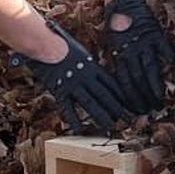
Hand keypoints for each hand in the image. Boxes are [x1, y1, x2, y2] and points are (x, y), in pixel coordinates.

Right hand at [9, 21, 130, 133]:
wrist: (45, 45)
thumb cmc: (61, 44)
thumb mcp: (80, 51)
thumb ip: (89, 63)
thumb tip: (96, 68)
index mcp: (92, 66)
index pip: (111, 83)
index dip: (121, 95)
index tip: (129, 103)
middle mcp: (85, 76)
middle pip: (104, 95)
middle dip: (117, 108)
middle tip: (127, 119)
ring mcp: (73, 84)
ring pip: (90, 103)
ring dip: (101, 116)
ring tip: (110, 126)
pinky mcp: (59, 90)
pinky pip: (68, 108)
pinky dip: (74, 120)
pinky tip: (80, 129)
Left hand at [104, 0, 174, 112]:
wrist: (124, 2)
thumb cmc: (117, 24)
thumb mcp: (114, 44)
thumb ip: (120, 60)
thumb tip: (123, 81)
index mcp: (120, 55)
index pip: (125, 82)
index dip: (130, 98)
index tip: (135, 110)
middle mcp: (131, 52)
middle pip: (138, 80)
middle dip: (143, 97)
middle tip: (150, 110)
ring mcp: (144, 44)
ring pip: (150, 70)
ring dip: (155, 87)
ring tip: (160, 99)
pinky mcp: (155, 34)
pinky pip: (163, 49)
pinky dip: (168, 58)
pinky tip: (172, 68)